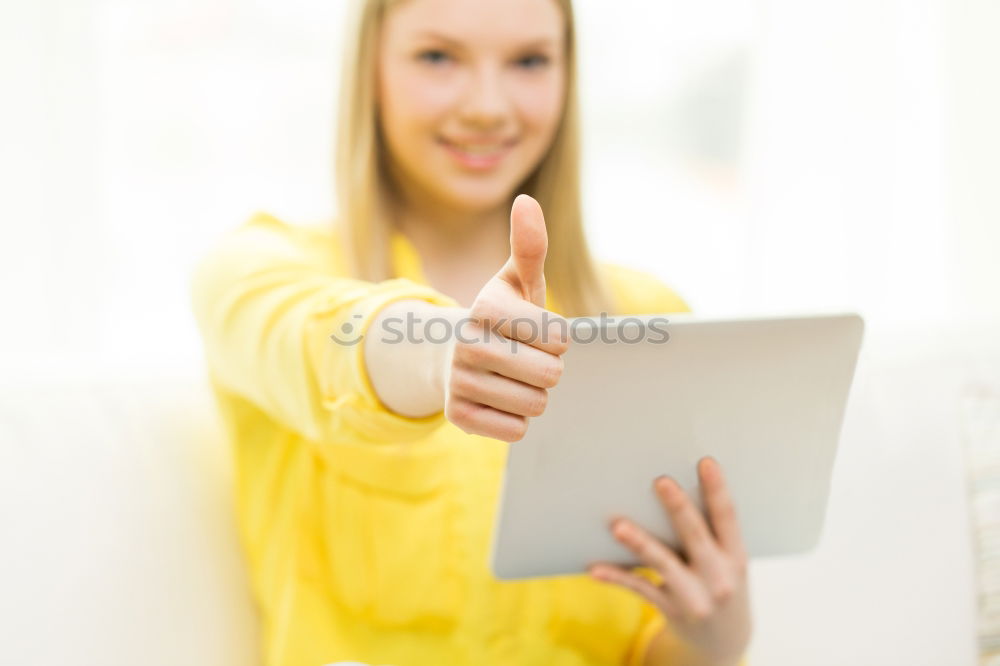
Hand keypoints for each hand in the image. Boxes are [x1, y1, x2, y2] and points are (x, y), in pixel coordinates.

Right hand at [443, 194, 568, 441]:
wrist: (453, 355)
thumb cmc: (503, 316)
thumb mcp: (518, 282)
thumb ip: (530, 246)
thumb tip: (526, 201)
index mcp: (485, 308)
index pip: (560, 339)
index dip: (556, 338)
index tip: (532, 331)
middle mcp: (466, 344)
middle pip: (551, 376)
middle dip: (547, 369)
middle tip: (523, 357)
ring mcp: (459, 382)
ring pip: (536, 405)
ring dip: (532, 394)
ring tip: (509, 377)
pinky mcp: (457, 416)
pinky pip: (516, 430)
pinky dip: (515, 419)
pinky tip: (497, 399)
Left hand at [589, 457, 751, 664]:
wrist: (722, 642)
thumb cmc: (718, 584)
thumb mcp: (727, 562)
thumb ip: (708, 533)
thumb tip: (669, 490)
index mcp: (736, 557)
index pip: (728, 518)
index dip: (717, 489)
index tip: (706, 462)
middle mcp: (719, 577)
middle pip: (695, 536)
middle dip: (678, 508)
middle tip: (661, 481)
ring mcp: (696, 597)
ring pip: (663, 564)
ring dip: (640, 543)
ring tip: (618, 526)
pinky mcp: (672, 611)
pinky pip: (640, 590)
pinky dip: (617, 577)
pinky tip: (595, 568)